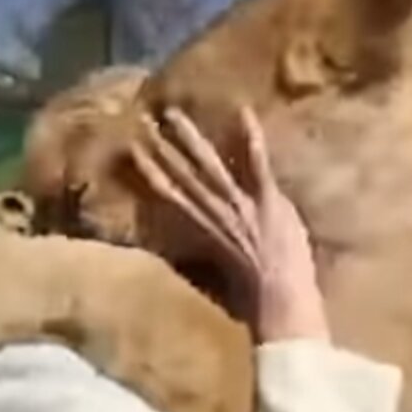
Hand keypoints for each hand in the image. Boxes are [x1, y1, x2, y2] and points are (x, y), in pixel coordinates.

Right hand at [131, 106, 329, 343]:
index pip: (169, 195)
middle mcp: (215, 212)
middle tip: (143, 120)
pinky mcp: (268, 199)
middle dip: (161, 148)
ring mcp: (240, 203)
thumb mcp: (223, 273)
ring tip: (172, 115)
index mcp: (204, 230)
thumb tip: (197, 241)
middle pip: (183, 175)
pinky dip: (250, 138)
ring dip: (190, 139)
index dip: (149, 173)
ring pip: (209, 165)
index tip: (132, 151)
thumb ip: (212, 250)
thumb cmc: (252, 298)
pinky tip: (241, 112)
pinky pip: (256, 163)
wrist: (278, 299)